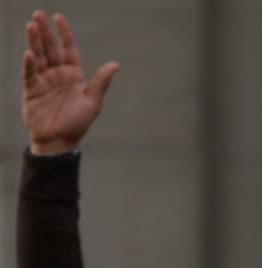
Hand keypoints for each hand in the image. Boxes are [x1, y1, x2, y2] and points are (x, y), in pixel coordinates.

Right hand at [22, 11, 118, 155]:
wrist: (58, 142)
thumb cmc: (77, 124)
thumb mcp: (92, 102)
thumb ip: (101, 82)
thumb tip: (115, 64)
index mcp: (74, 75)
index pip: (68, 49)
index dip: (64, 33)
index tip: (59, 17)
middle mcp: (58, 74)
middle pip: (51, 48)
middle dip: (45, 31)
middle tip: (38, 14)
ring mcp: (43, 80)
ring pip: (39, 56)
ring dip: (35, 41)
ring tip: (31, 25)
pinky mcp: (31, 90)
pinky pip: (29, 73)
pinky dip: (29, 64)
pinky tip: (30, 53)